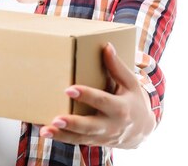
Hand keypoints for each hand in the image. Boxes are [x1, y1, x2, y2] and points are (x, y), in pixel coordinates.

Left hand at [39, 43, 155, 148]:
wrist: (143, 131)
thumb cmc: (134, 101)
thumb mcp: (131, 83)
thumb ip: (117, 67)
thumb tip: (106, 46)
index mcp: (121, 108)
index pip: (102, 101)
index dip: (87, 95)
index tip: (70, 89)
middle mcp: (112, 125)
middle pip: (91, 126)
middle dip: (73, 123)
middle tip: (56, 119)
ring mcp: (102, 137)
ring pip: (81, 138)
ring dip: (62, 135)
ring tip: (45, 130)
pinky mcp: (94, 142)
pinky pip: (76, 142)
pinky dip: (61, 138)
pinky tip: (45, 132)